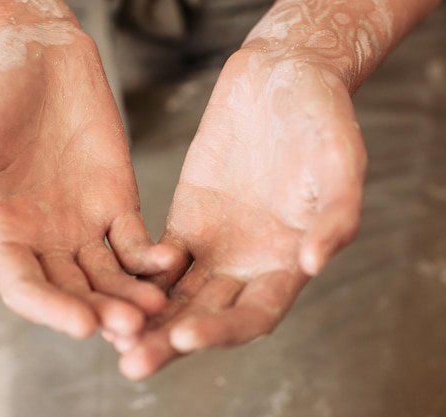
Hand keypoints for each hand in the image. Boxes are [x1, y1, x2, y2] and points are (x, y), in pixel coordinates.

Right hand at [0, 14, 172, 338]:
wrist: (38, 53)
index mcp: (3, 233)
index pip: (25, 288)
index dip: (50, 310)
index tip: (82, 325)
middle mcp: (44, 240)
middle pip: (74, 291)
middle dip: (101, 312)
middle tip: (132, 326)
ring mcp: (84, 225)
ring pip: (110, 276)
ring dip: (132, 296)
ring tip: (156, 307)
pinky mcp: (118, 204)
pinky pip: (136, 242)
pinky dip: (152, 258)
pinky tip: (169, 263)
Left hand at [116, 47, 366, 378]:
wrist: (280, 79)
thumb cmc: (320, 118)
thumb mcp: (341, 162)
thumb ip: (335, 216)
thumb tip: (312, 265)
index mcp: (288, 261)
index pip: (254, 313)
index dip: (223, 329)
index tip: (186, 336)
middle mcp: (249, 265)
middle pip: (206, 316)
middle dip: (170, 341)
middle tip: (132, 363)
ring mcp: (213, 246)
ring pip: (174, 295)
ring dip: (144, 318)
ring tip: (109, 336)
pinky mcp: (184, 221)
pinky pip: (154, 258)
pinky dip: (133, 276)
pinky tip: (105, 289)